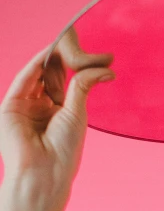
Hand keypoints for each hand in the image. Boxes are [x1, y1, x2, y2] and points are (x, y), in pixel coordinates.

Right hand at [0, 30, 113, 207]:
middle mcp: (38, 107)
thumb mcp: (78, 112)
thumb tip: (107, 68)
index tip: (88, 49)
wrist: (45, 173)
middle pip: (48, 75)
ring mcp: (23, 107)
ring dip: (49, 57)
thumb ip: (83, 85)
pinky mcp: (9, 107)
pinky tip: (48, 51)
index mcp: (56, 112)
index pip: (62, 81)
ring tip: (64, 39)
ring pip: (36, 74)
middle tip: (75, 37)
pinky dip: (35, 65)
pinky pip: (23, 80)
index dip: (73, 64)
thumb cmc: (65, 150)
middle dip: (61, 57)